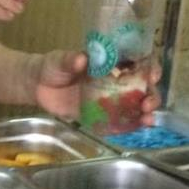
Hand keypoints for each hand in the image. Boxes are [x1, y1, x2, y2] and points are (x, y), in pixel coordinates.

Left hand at [32, 51, 161, 124]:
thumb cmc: (51, 66)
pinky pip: (118, 120)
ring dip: (144, 112)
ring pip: (134, 105)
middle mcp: (114, 80)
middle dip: (151, 95)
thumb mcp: (59, 60)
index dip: (149, 68)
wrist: (36, 85)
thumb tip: (82, 59)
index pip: (136, 62)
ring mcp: (108, 98)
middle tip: (148, 104)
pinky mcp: (99, 114)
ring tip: (147, 120)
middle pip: (141, 87)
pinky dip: (129, 125)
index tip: (152, 75)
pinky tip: (136, 128)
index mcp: (109, 62)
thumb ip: (70, 60)